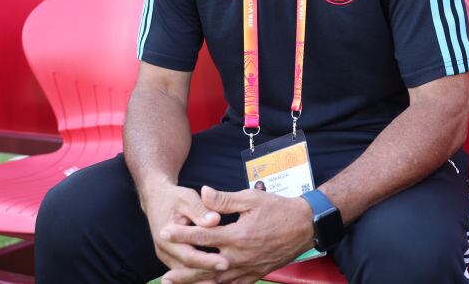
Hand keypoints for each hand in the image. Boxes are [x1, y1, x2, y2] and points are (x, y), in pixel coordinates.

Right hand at [142, 183, 228, 282]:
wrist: (156, 199)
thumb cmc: (174, 197)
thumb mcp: (187, 198)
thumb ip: (200, 210)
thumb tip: (215, 220)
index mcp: (166, 237)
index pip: (189, 255)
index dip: (207, 261)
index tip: (226, 262)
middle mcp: (165, 251)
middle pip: (188, 269)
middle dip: (209, 272)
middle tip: (230, 271)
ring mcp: (167, 256)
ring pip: (187, 272)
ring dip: (204, 277)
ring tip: (225, 278)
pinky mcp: (173, 258)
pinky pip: (187, 270)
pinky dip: (200, 275)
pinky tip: (216, 277)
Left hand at [162, 185, 314, 283]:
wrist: (305, 226)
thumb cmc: (278, 209)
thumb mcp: (251, 198)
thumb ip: (224, 199)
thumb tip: (203, 193)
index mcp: (236, 236)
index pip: (202, 236)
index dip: (181, 234)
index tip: (164, 232)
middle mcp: (239, 256)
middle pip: (204, 267)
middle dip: (183, 272)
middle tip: (164, 276)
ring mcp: (247, 269)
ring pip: (216, 281)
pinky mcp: (255, 275)